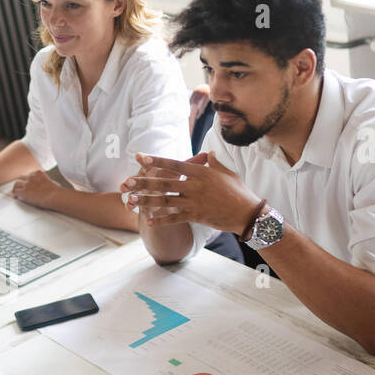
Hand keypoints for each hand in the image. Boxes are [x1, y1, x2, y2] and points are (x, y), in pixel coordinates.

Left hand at [11, 169, 61, 209]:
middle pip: (21, 177)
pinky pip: (15, 192)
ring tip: (15, 192)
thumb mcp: (52, 182)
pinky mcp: (24, 191)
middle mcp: (31, 176)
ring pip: (16, 183)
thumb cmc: (56, 191)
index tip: (27, 182)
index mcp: (38, 173)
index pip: (29, 174)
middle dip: (20, 182)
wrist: (55, 196)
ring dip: (16, 187)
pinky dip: (15, 194)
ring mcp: (27, 184)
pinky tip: (15, 197)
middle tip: (19, 186)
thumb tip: (50, 186)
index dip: (28, 179)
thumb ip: (47, 182)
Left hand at [122, 152, 263, 233]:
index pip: (174, 164)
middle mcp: (195, 186)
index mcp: (201, 172)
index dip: (156, 161)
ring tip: (131, 200)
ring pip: (166, 201)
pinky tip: (149, 221)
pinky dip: (162, 220)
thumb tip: (208, 153)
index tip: (141, 156)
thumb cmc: (238, 190)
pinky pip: (175, 218)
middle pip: (165, 183)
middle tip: (127, 181)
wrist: (247, 212)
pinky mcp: (196, 216)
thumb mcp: (226, 171)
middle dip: (144, 182)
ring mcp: (195, 202)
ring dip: (147, 201)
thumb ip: (213, 162)